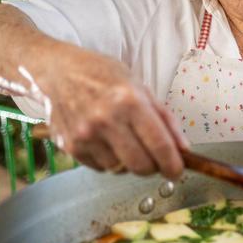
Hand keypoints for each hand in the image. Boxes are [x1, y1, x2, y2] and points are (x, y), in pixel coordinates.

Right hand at [33, 45, 186, 177]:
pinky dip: (109, 160)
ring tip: (125, 142)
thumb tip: (183, 149)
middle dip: (153, 167)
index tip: (177, 170)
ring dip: (129, 163)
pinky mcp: (71, 147)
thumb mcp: (139, 86)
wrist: (59, 71)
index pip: (159, 145)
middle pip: (141, 166)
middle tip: (154, 159)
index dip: (173, 164)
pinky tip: (106, 141)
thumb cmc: (102, 75)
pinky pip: (101, 168)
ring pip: (120, 170)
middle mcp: (106, 120)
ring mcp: (86, 135)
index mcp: (129, 101)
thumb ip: (164, 118)